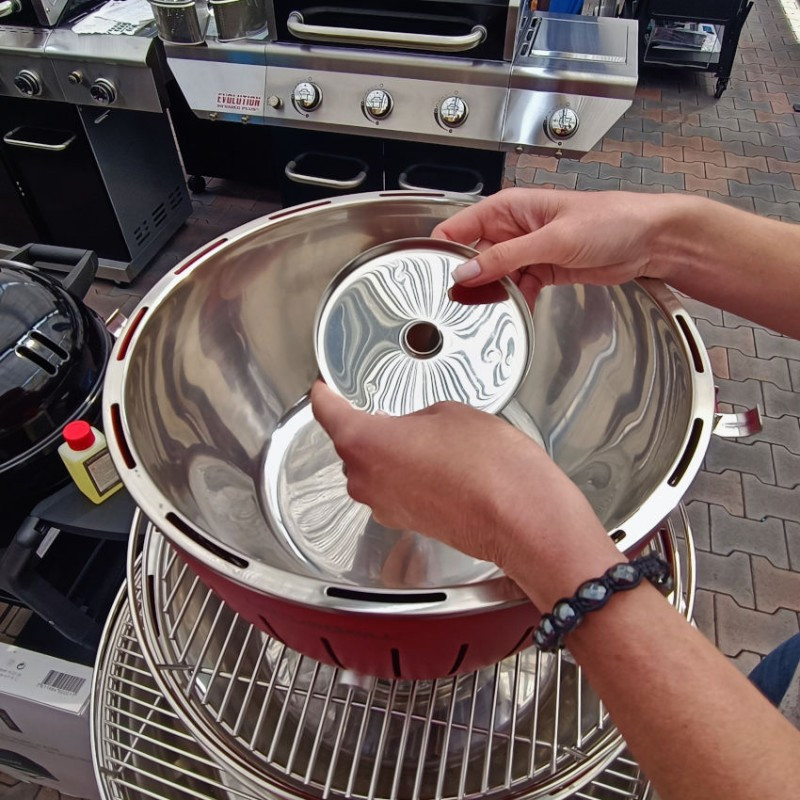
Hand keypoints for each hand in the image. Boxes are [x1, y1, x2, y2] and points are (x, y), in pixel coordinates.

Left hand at [310, 381, 614, 604]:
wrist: (520, 517)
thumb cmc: (488, 466)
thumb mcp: (449, 412)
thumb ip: (415, 416)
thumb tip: (413, 429)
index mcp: (364, 442)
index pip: (327, 412)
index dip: (324, 395)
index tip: (323, 388)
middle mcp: (364, 480)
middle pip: (350, 444)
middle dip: (368, 425)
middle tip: (392, 410)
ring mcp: (384, 506)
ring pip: (373, 469)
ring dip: (390, 453)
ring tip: (428, 439)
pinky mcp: (405, 523)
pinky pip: (393, 489)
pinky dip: (406, 475)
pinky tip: (438, 464)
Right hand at [433, 188, 678, 306]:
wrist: (649, 240)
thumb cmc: (611, 219)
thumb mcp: (553, 239)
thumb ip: (507, 257)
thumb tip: (468, 272)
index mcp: (509, 208)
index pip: (459, 227)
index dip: (445, 251)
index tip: (438, 277)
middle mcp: (514, 229)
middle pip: (475, 257)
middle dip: (469, 280)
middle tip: (463, 305)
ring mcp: (528, 251)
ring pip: (496, 277)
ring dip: (495, 295)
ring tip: (494, 311)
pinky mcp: (543, 270)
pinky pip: (518, 289)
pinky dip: (517, 302)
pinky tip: (519, 312)